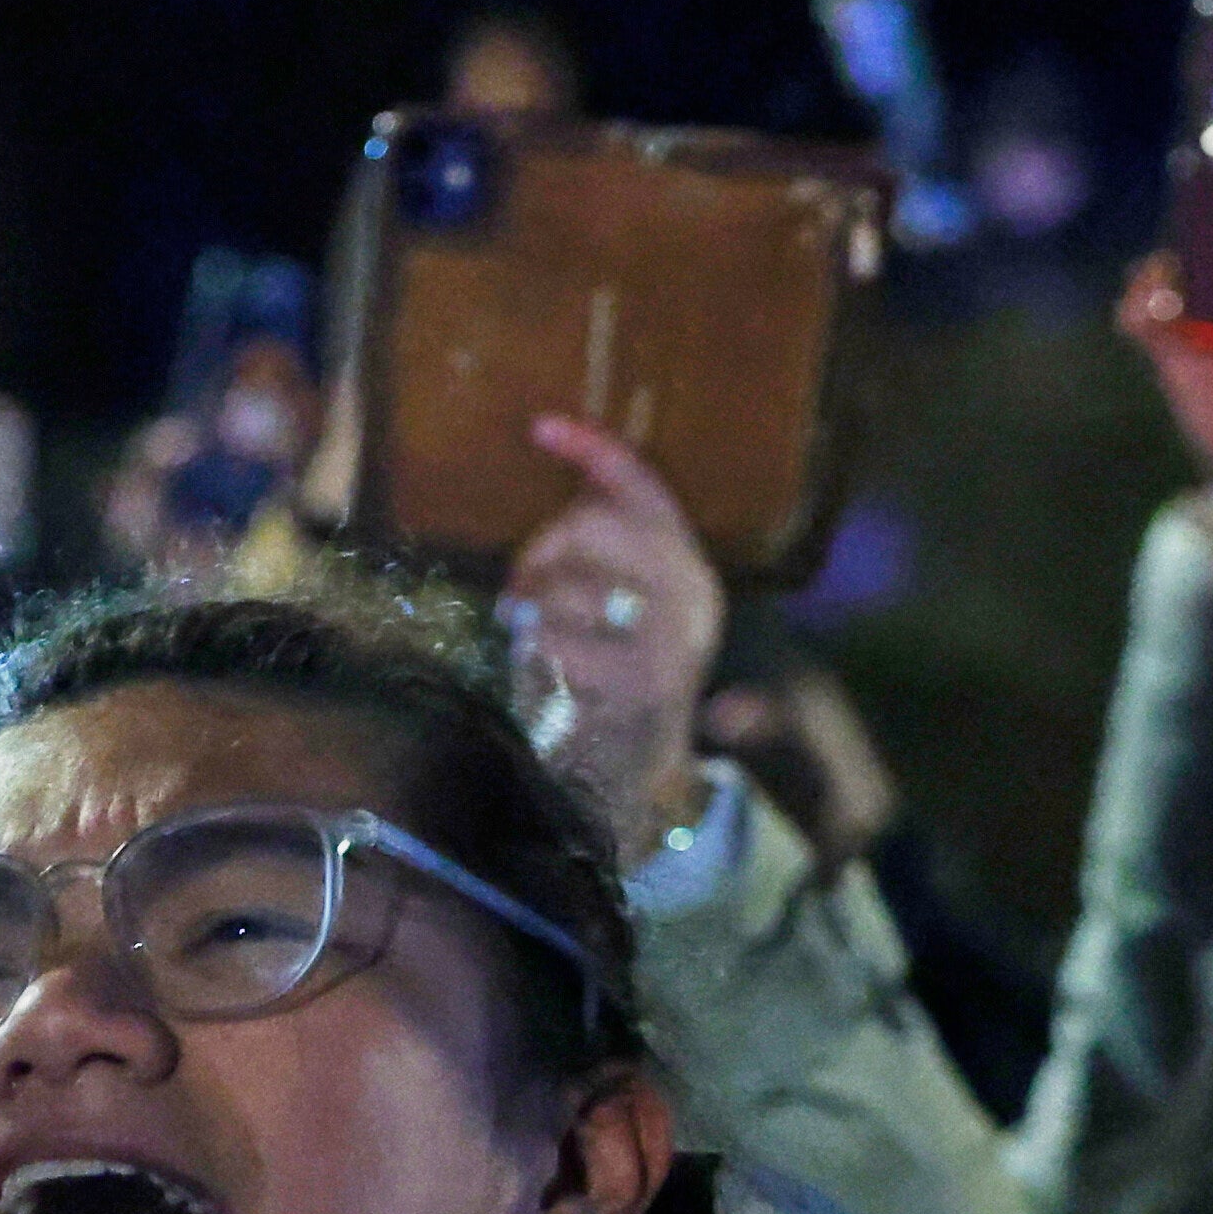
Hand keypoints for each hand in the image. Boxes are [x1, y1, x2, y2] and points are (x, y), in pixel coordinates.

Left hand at [498, 416, 724, 867]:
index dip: (592, 451)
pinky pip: (556, 637)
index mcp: (691, 573)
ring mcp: (667, 639)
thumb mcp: (620, 615)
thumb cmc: (610, 690)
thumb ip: (606, 554)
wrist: (631, 787)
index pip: (645, 490)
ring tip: (532, 639)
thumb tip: (571, 477)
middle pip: (593, 523)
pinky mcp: (635, 681)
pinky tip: (540, 672)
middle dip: (541, 548)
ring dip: (528, 606)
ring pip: (564, 581)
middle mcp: (690, 598)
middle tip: (522, 588)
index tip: (541, 426)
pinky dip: (534, 651)